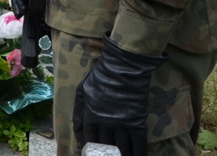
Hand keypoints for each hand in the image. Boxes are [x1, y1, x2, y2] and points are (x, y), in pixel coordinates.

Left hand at [74, 37, 165, 155]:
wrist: (123, 68)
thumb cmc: (101, 77)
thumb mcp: (82, 91)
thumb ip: (79, 111)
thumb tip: (77, 129)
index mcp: (91, 116)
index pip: (90, 139)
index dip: (91, 148)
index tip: (92, 152)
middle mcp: (106, 123)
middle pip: (106, 145)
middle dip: (106, 154)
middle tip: (108, 155)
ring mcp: (122, 124)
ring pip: (122, 147)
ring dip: (122, 155)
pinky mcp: (137, 122)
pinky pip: (139, 142)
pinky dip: (139, 152)